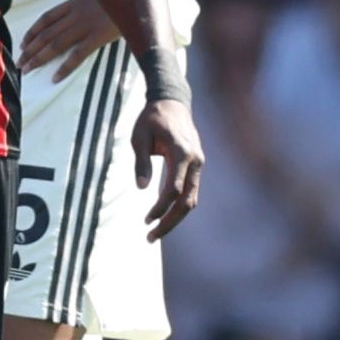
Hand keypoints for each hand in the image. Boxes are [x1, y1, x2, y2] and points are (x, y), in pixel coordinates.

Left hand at [18, 0, 120, 76]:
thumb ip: (84, 6)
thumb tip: (74, 17)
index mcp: (74, 3)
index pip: (45, 19)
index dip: (32, 32)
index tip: (23, 44)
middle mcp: (75, 14)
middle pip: (46, 34)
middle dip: (30, 50)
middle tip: (19, 63)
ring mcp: (86, 26)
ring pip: (56, 44)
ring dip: (39, 59)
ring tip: (28, 70)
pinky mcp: (98, 37)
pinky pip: (77, 55)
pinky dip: (65, 67)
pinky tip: (55, 78)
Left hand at [135, 95, 206, 237]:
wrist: (172, 102)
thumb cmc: (151, 118)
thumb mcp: (139, 137)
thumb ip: (141, 162)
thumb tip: (141, 187)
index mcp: (182, 153)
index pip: (174, 189)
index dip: (160, 208)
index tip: (146, 220)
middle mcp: (196, 162)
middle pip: (187, 201)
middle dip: (170, 222)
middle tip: (150, 237)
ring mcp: (200, 165)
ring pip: (192, 200)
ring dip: (175, 218)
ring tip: (155, 233)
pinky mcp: (197, 167)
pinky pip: (191, 192)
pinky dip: (180, 207)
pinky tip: (165, 218)